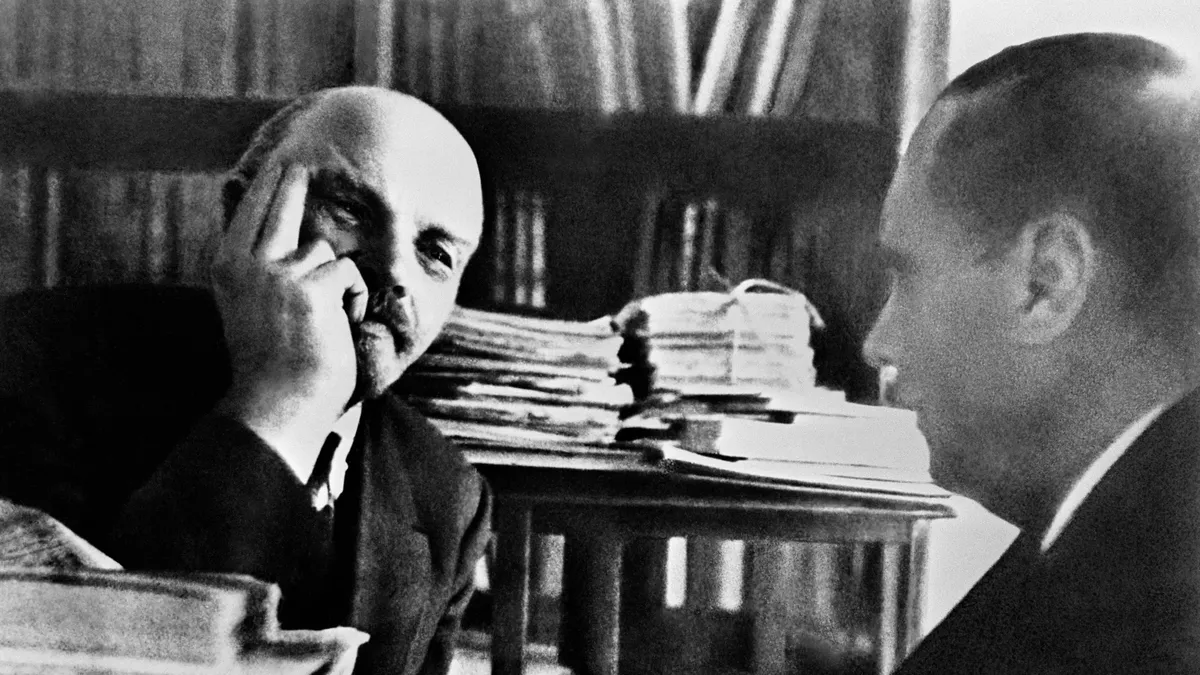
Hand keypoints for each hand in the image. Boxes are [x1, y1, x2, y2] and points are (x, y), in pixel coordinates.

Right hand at [210, 161, 367, 481]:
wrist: (275, 405)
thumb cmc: (272, 367)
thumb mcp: (252, 310)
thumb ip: (262, 273)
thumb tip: (287, 242)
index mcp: (227, 270)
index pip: (248, 216)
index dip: (265, 190)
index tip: (278, 167)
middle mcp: (247, 264)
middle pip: (277, 208)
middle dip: (291, 182)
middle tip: (302, 165)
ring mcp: (278, 273)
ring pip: (325, 251)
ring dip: (337, 283)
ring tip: (324, 323)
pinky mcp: (311, 287)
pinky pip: (349, 275)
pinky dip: (354, 300)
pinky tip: (339, 328)